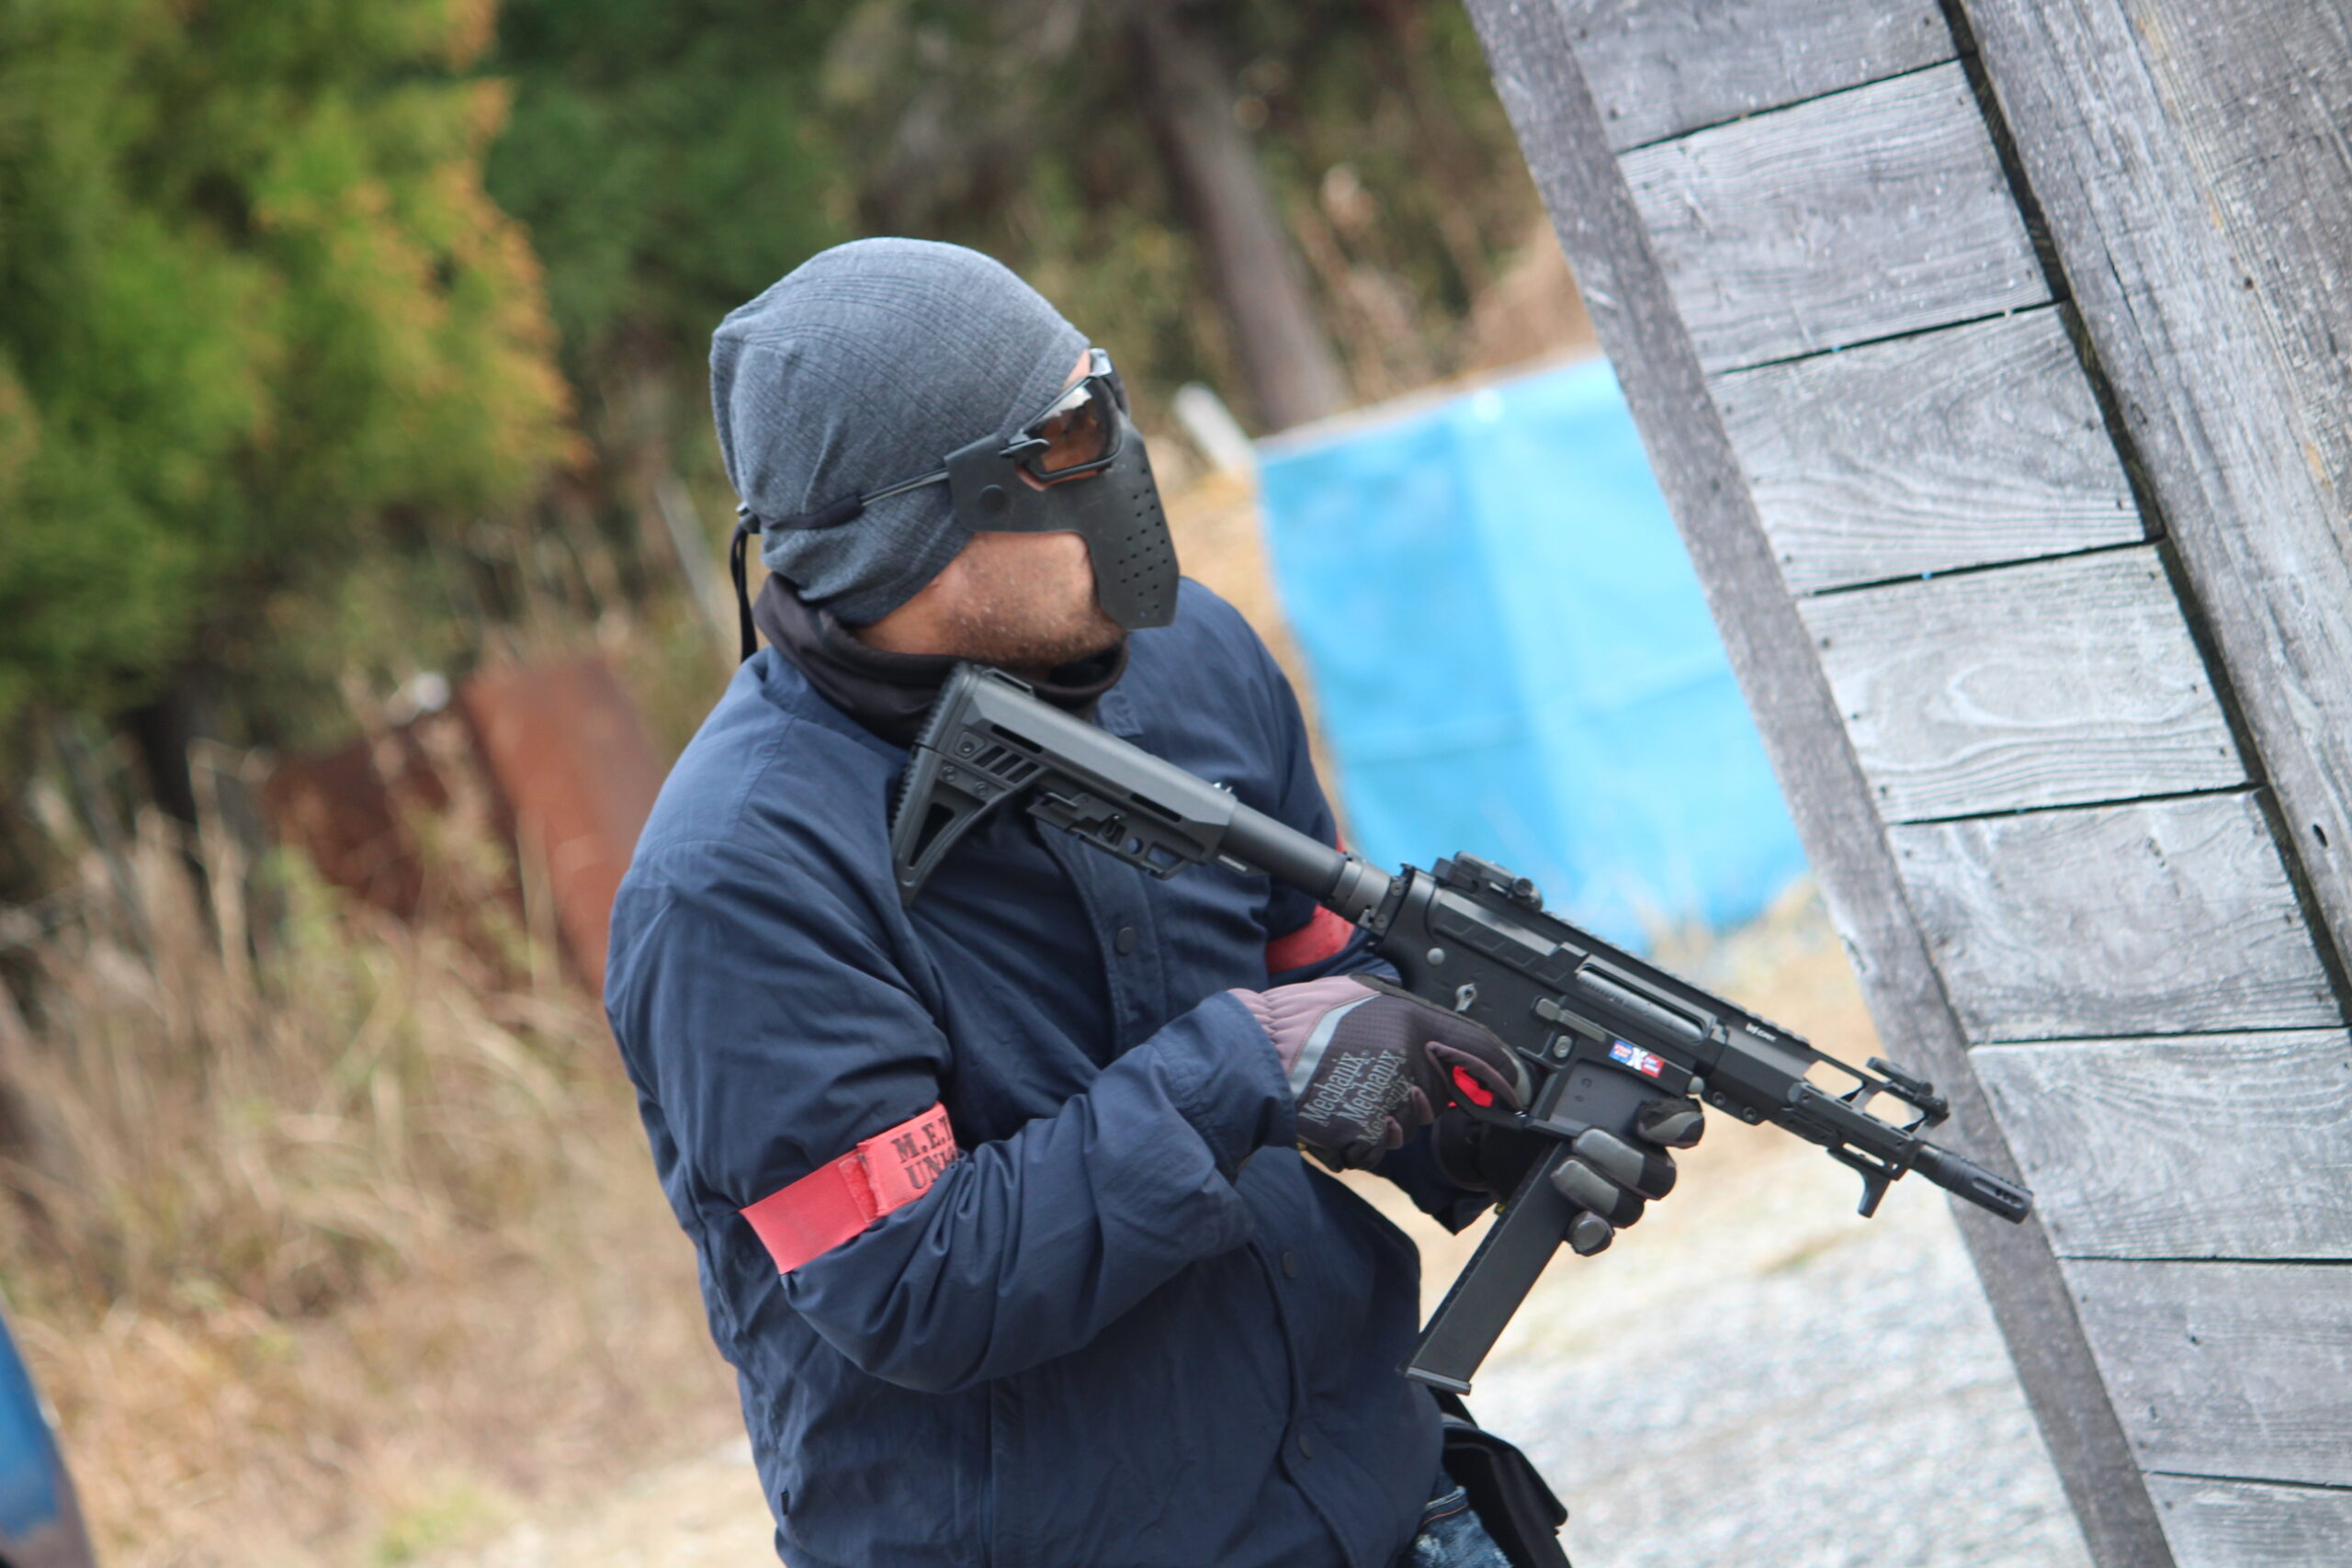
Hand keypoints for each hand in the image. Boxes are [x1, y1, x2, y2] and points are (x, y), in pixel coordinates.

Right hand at [1230, 975, 1528, 1168]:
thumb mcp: (1362, 996)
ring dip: (1390, 1117)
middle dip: (1421, 1095)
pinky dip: (1365, 1139)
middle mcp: (1406, 1054)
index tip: (1514, 1091)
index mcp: (1408, 1017)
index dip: (1499, 1073)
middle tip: (1382, 1079)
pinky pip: (1382, 1144)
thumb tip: (1451, 1044)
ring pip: (1411, 1121)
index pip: (1478, 1048)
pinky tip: (1342, 1117)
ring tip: (1351, 1092)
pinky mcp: (1367, 1129)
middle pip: (1442, 1094)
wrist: (1253, 1055)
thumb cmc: (1298, 1023)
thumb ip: (1408, 1017)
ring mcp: (1387, 1095)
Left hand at [1432, 1092, 1703, 1255]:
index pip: (1684, 1121)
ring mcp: (1617, 1195)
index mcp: (1640, 1116)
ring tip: (1564, 1170)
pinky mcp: (1587, 1221)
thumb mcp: (1534, 1078)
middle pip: (1662, 1176)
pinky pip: (1603, 1236)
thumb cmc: (1531, 1101)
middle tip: (1584, 1139)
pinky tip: (1577, 1221)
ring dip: (1602, 1192)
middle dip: (1626, 1160)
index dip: (1678, 1123)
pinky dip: (1593, 1232)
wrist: (1502, 1143)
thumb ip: (1537, 1071)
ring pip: (1632, 1209)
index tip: (1645, 1120)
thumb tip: (1526, 1077)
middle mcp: (1640, 1159)